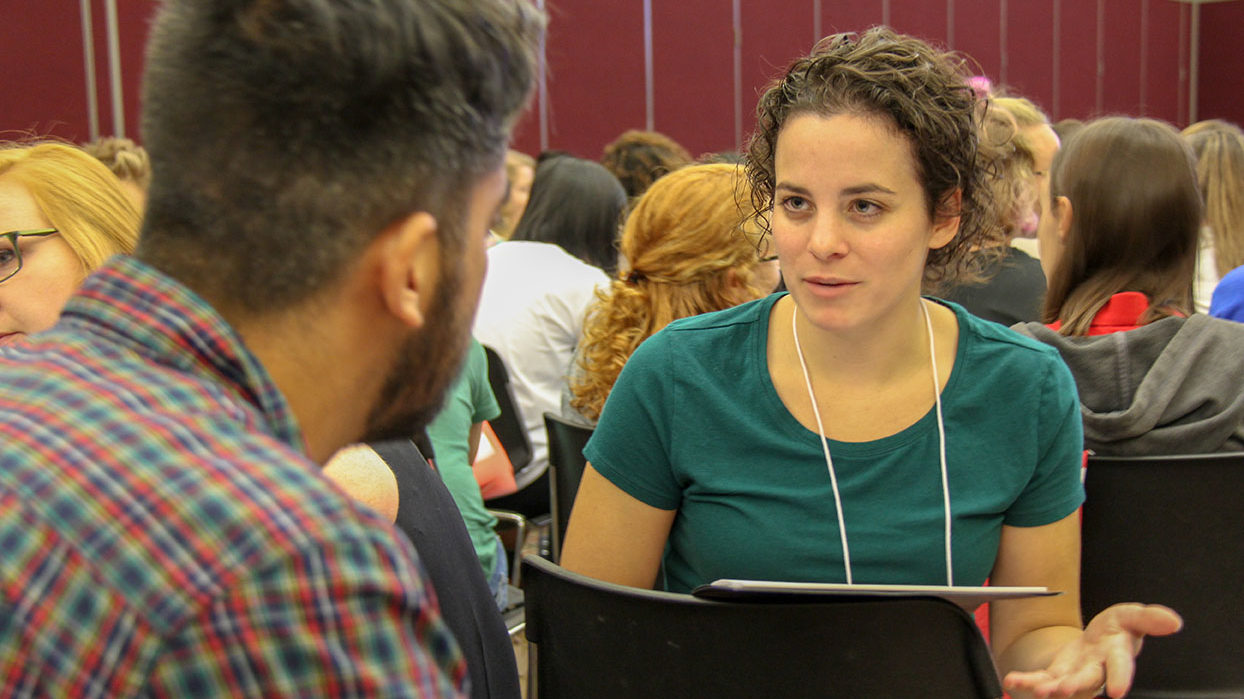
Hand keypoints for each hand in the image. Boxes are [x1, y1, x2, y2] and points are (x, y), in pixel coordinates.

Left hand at [1003, 604, 1182, 697]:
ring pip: (1063, 684)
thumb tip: (1173, 621)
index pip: (1121, 666)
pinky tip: (1013, 682)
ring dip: (1049, 688)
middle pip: (1088, 679)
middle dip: (1077, 685)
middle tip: (1064, 690)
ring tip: (1037, 690)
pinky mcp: (1059, 674)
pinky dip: (1026, 681)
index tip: (1118, 692)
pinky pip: (1042, 679)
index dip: (1120, 678)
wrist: (1101, 639)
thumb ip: (1149, 618)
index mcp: (1117, 654)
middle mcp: (1098, 669)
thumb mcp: (1133, 616)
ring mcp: (1077, 674)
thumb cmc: (1119, 629)